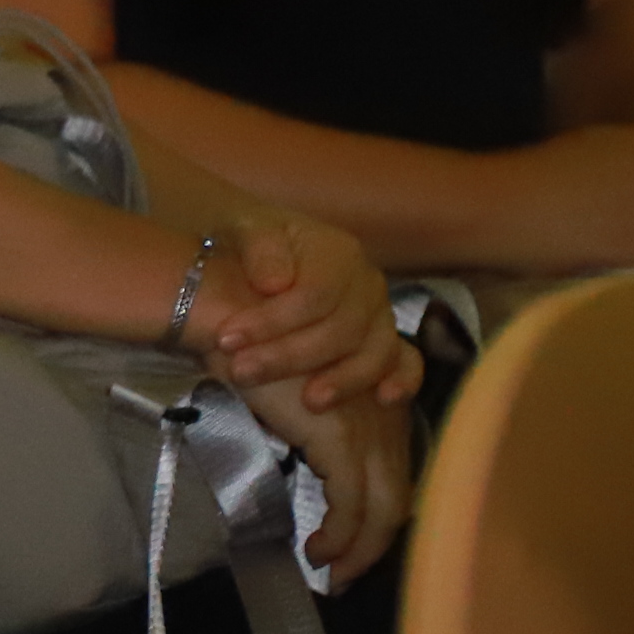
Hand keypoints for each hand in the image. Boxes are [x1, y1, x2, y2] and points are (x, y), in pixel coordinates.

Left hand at [185, 210, 416, 414]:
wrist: (262, 258)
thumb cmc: (253, 247)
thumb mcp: (243, 230)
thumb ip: (259, 247)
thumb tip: (276, 284)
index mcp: (336, 251)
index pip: (313, 294)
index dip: (272, 321)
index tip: (226, 338)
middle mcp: (366, 282)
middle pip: (342, 329)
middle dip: (290, 356)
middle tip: (241, 372)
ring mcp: (380, 314)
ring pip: (374, 351)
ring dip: (343, 380)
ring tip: (307, 403)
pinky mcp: (384, 340)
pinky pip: (407, 361)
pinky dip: (403, 380)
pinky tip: (384, 399)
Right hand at [231, 358, 415, 589]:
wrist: (235, 317)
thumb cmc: (256, 347)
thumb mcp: (300, 389)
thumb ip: (320, 422)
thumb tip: (311, 462)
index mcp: (381, 399)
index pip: (396, 472)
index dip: (380, 515)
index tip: (353, 541)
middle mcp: (387, 414)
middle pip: (398, 498)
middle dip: (375, 545)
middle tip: (346, 575)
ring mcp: (369, 426)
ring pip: (383, 509)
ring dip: (360, 550)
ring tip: (332, 572)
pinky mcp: (341, 439)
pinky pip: (351, 504)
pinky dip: (338, 536)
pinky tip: (317, 550)